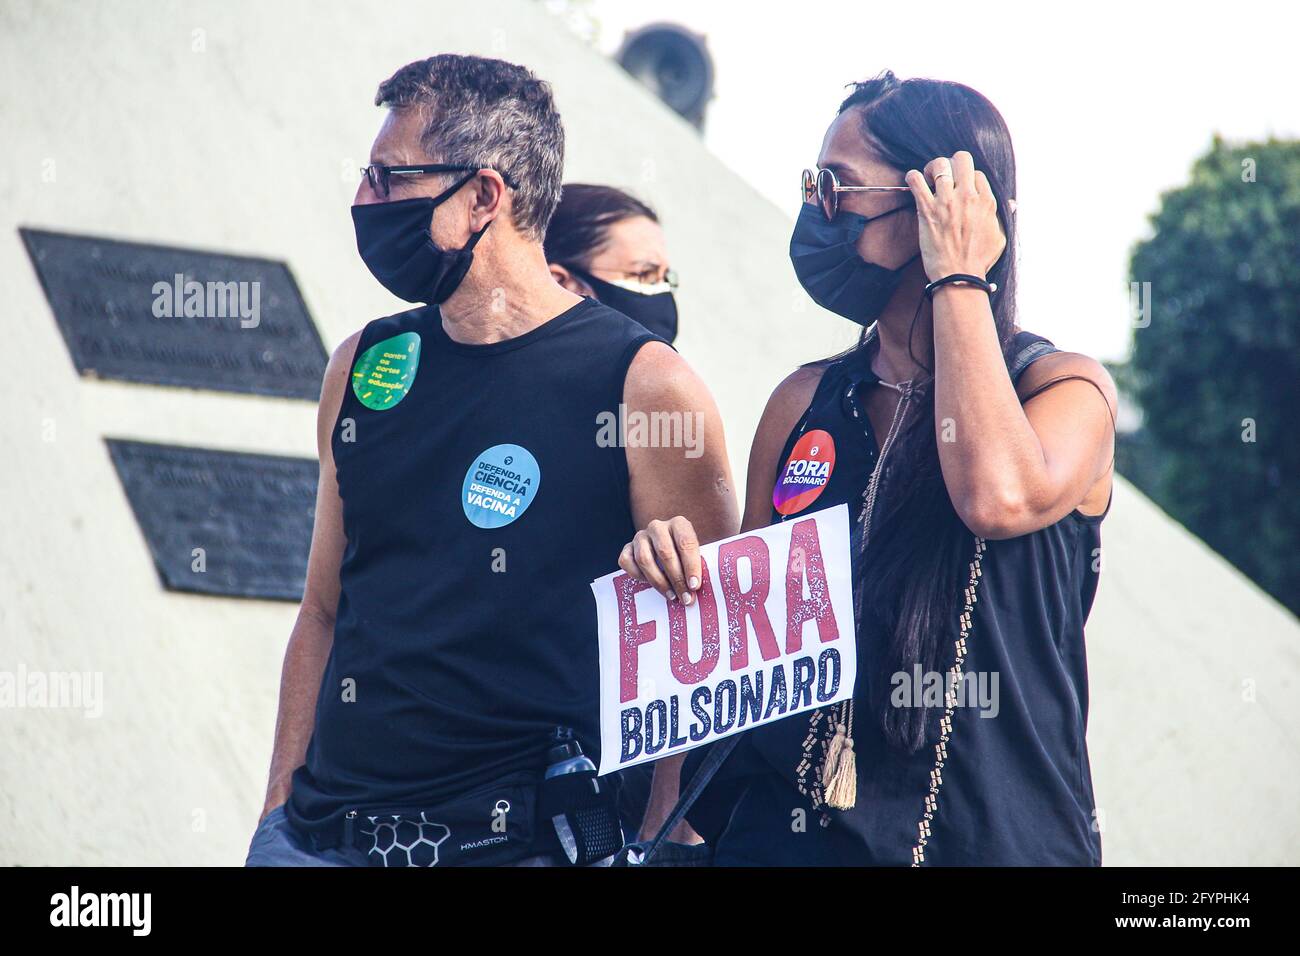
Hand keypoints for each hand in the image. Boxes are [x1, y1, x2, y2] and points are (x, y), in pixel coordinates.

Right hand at [618, 516, 701, 604]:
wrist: (667, 552)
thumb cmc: (686, 556)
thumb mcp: (698, 555)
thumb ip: (700, 566)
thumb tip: (698, 587)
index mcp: (679, 524)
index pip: (685, 542)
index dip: (691, 565)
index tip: (695, 585)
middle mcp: (658, 527)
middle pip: (665, 552)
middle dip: (676, 578)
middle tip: (685, 597)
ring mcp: (640, 536)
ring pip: (644, 559)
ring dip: (659, 581)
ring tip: (671, 596)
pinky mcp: (628, 547)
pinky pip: (627, 562)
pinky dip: (637, 576)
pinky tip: (650, 585)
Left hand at [905, 151, 1005, 281]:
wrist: (959, 276)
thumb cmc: (979, 260)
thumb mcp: (1000, 237)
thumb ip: (1002, 216)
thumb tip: (1010, 205)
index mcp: (986, 201)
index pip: (977, 173)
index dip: (967, 179)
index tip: (960, 188)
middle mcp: (968, 196)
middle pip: (961, 159)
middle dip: (952, 163)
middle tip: (944, 175)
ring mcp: (946, 201)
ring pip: (940, 165)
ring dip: (932, 168)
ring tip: (929, 178)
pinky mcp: (927, 209)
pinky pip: (917, 181)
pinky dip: (913, 176)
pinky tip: (913, 180)